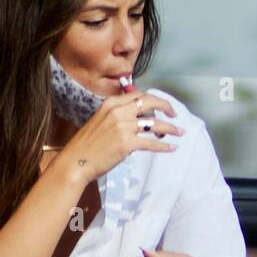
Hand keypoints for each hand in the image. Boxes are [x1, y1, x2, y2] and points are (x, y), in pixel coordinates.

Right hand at [51, 92, 182, 185]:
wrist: (76, 161)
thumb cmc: (88, 144)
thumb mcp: (101, 121)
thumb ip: (119, 115)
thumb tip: (139, 116)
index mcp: (111, 104)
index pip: (139, 95)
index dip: (154, 100)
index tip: (162, 107)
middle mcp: (119, 112)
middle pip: (150, 103)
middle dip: (166, 107)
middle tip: (175, 115)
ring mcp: (123, 127)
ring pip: (155, 124)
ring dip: (170, 129)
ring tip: (179, 132)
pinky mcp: (127, 144)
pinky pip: (151, 143)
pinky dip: (164, 146)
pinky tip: (172, 147)